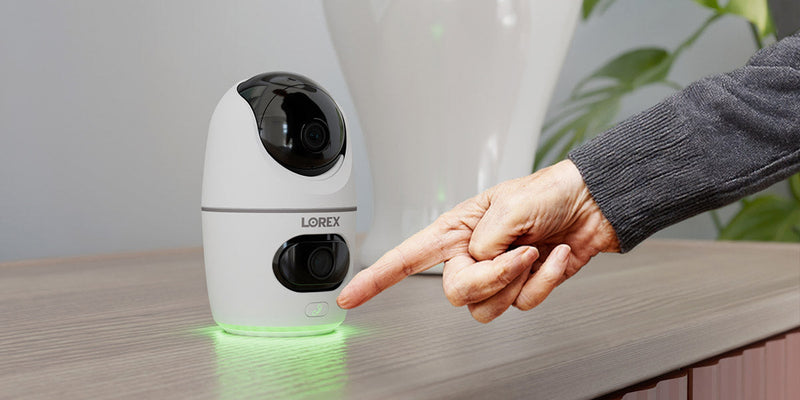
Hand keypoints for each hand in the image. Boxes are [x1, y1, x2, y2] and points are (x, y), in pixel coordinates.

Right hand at [337, 160, 619, 321]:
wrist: (591, 205)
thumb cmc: (550, 192)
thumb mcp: (512, 204)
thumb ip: (487, 239)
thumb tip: (478, 262)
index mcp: (457, 230)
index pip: (406, 257)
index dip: (375, 279)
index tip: (349, 297)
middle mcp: (471, 256)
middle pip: (456, 293)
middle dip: (490, 278)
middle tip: (515, 255)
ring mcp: (497, 275)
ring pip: (487, 306)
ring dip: (518, 280)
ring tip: (535, 251)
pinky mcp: (522, 288)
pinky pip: (523, 304)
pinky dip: (543, 281)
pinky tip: (553, 257)